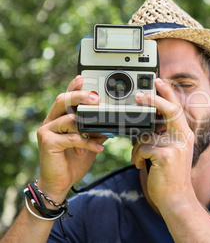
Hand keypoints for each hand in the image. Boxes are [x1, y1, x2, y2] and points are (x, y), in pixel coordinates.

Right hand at [36, 75, 106, 202]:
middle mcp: (51, 122)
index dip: (73, 86)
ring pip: (67, 119)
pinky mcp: (47, 143)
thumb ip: (95, 129)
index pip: (65, 98)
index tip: (83, 78)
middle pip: (62, 101)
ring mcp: (46, 131)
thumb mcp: (88, 141)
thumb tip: (112, 121)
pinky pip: (71, 137)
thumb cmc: (74, 160)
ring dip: (88, 126)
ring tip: (102, 134)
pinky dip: (87, 142)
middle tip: (96, 99)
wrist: (61, 182)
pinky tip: (97, 148)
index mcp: (60, 118)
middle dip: (79, 96)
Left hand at [131, 78, 195, 209]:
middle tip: (139, 95)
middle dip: (154, 99)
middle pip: (170, 110)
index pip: (177, 108)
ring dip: (138, 149)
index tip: (159, 81)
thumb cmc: (170, 176)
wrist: (177, 199)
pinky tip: (141, 166)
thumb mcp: (172, 153)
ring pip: (146, 136)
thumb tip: (145, 128)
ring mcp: (176, 146)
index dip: (168, 93)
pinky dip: (137, 158)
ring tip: (141, 161)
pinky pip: (141, 148)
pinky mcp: (166, 155)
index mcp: (185, 134)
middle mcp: (183, 137)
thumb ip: (164, 138)